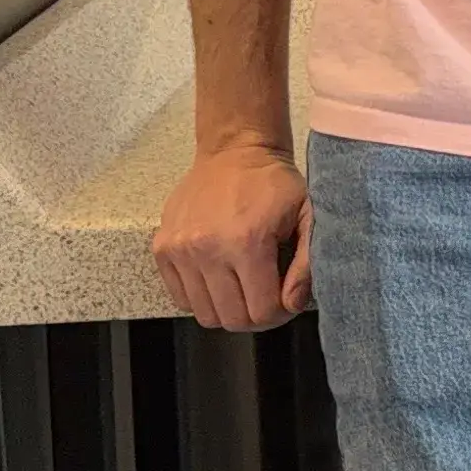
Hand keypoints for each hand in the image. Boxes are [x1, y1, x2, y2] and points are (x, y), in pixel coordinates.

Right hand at [154, 138, 312, 330]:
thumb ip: (307, 264)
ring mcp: (180, 249)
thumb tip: (291, 304)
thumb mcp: (308, 215)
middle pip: (232, 319)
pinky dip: (201, 297)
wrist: (234, 151)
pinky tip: (219, 278)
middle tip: (265, 297)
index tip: (285, 299)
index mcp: (247, 242)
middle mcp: (208, 248)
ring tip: (242, 287)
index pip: (261, 312)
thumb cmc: (274, 184)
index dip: (279, 313)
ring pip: (204, 314)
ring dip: (227, 309)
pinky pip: (180, 298)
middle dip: (255, 316)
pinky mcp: (162, 247)